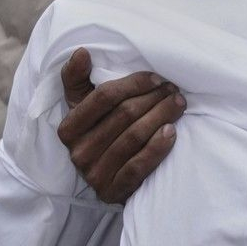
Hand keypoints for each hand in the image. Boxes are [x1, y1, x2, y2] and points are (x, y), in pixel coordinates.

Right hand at [56, 47, 183, 203]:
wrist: (113, 179)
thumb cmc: (102, 132)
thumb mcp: (84, 106)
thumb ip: (78, 79)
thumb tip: (81, 52)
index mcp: (68, 129)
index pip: (103, 97)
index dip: (133, 84)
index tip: (156, 78)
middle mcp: (78, 153)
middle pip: (123, 115)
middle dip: (153, 98)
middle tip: (174, 90)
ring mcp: (95, 175)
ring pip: (134, 137)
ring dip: (161, 116)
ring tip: (178, 104)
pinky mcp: (113, 193)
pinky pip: (138, 166)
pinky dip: (157, 147)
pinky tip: (172, 132)